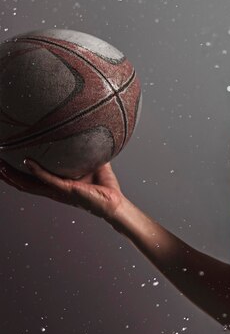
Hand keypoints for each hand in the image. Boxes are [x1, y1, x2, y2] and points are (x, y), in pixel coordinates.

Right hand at [0, 158, 125, 220]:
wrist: (115, 201)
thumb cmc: (104, 185)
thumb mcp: (92, 163)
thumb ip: (87, 151)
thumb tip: (89, 132)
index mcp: (56, 185)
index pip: (31, 179)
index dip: (16, 172)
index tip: (5, 161)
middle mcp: (53, 189)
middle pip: (23, 183)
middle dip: (7, 174)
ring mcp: (58, 191)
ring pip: (28, 185)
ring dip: (13, 175)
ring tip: (0, 166)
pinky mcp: (67, 190)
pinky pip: (48, 180)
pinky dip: (37, 171)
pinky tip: (28, 161)